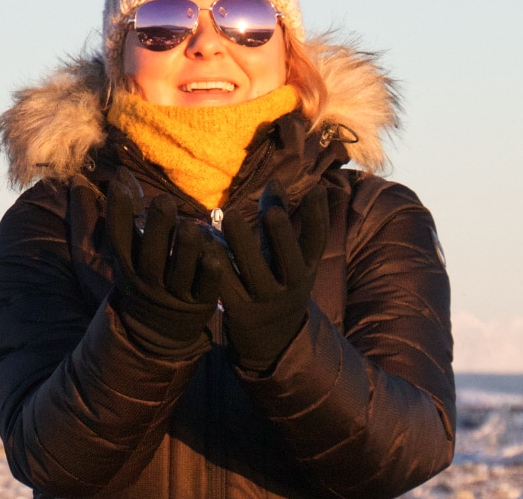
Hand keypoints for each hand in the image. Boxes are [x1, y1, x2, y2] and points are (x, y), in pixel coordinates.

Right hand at [105, 182, 223, 357]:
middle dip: (158, 230)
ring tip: (191, 225)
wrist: (156, 335)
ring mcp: (175, 297)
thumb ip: (125, 224)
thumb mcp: (128, 259)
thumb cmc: (144, 282)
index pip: (119, 241)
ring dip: (185, 249)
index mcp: (128, 269)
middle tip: (164, 201)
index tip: (119, 186)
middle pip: (151, 258)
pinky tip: (215, 255)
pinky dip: (210, 273)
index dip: (117, 215)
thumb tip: (119, 178)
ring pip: (180, 273)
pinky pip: (206, 289)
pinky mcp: (200, 306)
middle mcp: (149, 284)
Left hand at [218, 181, 328, 372]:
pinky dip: (215, 263)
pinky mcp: (238, 311)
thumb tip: (276, 181)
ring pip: (254, 270)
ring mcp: (264, 300)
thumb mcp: (285, 258)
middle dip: (281, 234)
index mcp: (306, 270)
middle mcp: (290, 286)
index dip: (318, 216)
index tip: (315, 189)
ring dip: (241, 242)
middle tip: (270, 210)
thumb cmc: (277, 284)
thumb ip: (278, 220)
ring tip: (229, 216)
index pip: (317, 241)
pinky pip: (225, 284)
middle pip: (289, 258)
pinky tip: (203, 243)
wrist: (271, 342)